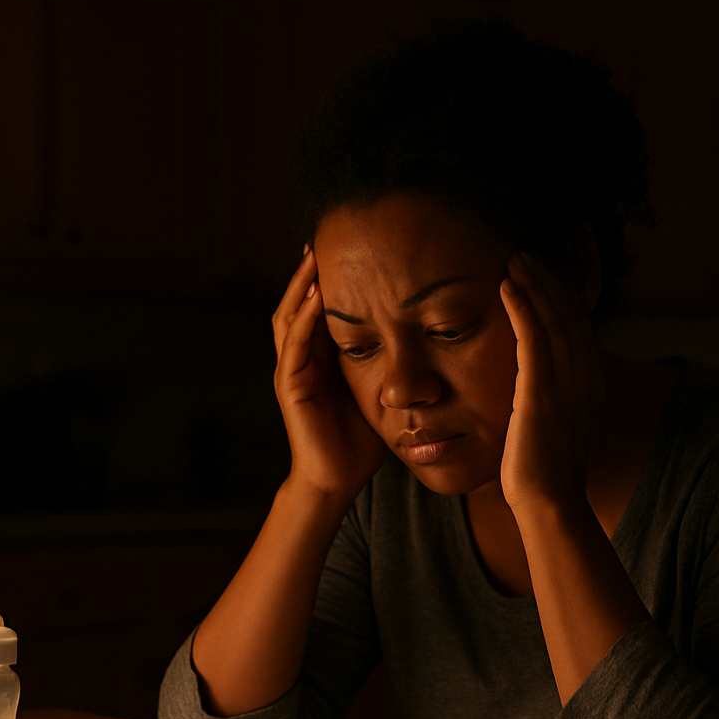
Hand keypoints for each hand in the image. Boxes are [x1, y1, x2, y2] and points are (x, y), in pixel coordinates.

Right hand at [272, 247, 386, 502]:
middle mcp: (301, 358)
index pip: (318, 307)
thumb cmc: (360, 441)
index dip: (327, 277)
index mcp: (320, 357)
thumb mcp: (379, 391)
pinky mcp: (291, 387)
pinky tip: (318, 297)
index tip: (347, 247)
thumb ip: (390, 364)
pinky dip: (305, 319)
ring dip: (301, 286)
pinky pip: (294, 345)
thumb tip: (429, 339)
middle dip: (308, 271)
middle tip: (322, 238)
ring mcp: (292, 371)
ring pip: (289, 317)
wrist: (337, 480)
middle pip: (298, 302)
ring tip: (314, 256)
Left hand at [497, 251, 604, 513]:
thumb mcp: (555, 420)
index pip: (577, 324)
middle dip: (548, 279)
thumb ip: (550, 391)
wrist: (549, 503)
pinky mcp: (543, 393)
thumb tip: (534, 376)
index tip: (540, 270)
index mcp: (593, 381)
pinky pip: (534, 339)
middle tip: (524, 253)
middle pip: (569, 314)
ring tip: (514, 259)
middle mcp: (587, 377)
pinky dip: (523, 309)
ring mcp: (568, 384)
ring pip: (553, 319)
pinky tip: (507, 288)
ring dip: (534, 285)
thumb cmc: (543, 469)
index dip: (560, 293)